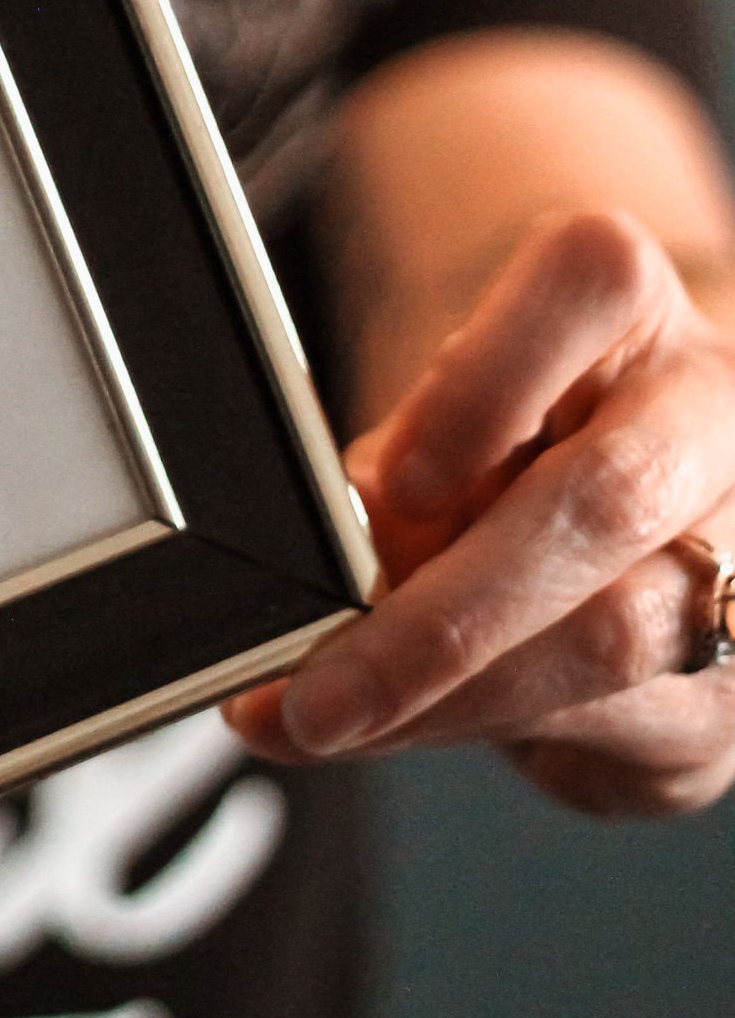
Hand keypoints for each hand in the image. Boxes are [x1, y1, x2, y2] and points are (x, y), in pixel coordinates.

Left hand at [227, 210, 734, 815]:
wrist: (634, 522)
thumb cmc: (518, 448)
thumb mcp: (447, 422)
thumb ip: (399, 471)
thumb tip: (329, 564)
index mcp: (634, 313)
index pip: (587, 284)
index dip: (484, 382)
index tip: (395, 483)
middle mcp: (715, 417)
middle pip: (608, 497)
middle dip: (447, 615)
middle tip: (322, 688)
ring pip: (614, 639)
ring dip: (445, 700)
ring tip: (325, 716)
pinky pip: (609, 729)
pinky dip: (476, 733)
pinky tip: (402, 729)